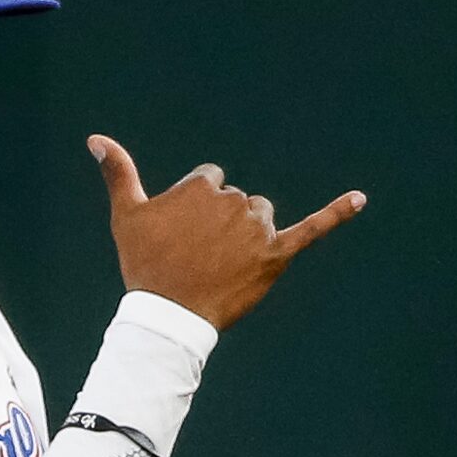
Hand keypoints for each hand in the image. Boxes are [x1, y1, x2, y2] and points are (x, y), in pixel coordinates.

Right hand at [88, 135, 365, 330]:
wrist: (168, 318)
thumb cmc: (144, 266)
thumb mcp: (127, 217)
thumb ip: (118, 173)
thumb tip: (96, 138)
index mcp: (201, 186)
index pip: (210, 183)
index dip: (196, 212)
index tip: (183, 238)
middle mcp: (232, 200)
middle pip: (237, 201)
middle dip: (222, 226)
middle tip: (198, 260)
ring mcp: (256, 228)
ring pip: (261, 217)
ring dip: (249, 236)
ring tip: (223, 267)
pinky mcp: (276, 254)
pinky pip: (311, 228)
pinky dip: (337, 213)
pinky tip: (360, 199)